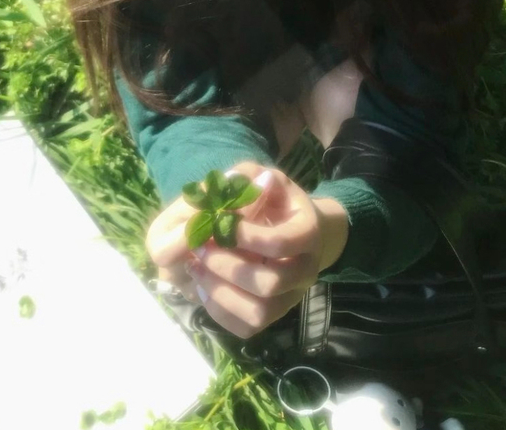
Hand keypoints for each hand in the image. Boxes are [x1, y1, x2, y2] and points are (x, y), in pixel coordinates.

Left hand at [149, 161, 348, 339]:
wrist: (291, 228)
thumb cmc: (273, 198)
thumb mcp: (263, 178)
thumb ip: (248, 179)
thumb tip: (239, 180)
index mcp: (309, 233)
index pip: (280, 243)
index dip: (244, 236)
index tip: (217, 222)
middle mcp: (306, 271)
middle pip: (270, 283)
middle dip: (228, 266)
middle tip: (200, 249)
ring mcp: (291, 298)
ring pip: (258, 313)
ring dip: (220, 293)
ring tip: (196, 269)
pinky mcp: (273, 315)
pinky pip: (246, 328)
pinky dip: (219, 310)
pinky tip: (203, 286)